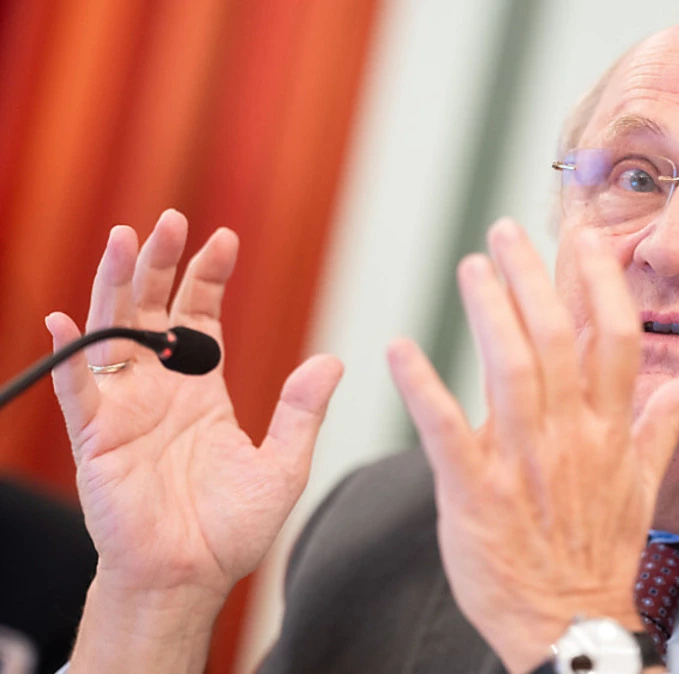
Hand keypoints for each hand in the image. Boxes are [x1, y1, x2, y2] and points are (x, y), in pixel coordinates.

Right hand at [47, 210, 341, 671]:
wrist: (190, 575)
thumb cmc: (232, 528)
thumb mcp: (283, 465)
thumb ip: (301, 412)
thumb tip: (331, 361)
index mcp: (203, 390)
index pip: (200, 318)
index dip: (208, 278)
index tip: (225, 241)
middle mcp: (161, 390)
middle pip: (153, 311)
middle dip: (160, 264)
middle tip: (171, 220)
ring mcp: (126, 409)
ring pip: (114, 333)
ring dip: (116, 286)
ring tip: (125, 239)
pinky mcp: (97, 438)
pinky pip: (77, 390)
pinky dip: (69, 355)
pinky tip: (67, 320)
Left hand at [387, 219, 678, 672]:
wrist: (569, 624)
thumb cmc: (601, 554)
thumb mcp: (644, 489)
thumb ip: (663, 427)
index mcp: (610, 432)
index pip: (615, 340)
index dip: (601, 283)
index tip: (585, 238)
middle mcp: (571, 438)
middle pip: (559, 339)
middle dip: (534, 278)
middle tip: (506, 231)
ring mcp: (523, 465)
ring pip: (512, 370)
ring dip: (490, 312)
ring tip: (471, 267)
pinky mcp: (476, 494)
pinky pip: (447, 433)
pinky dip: (424, 389)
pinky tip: (400, 350)